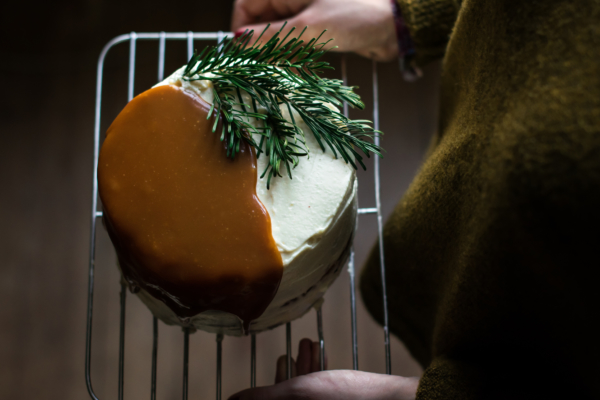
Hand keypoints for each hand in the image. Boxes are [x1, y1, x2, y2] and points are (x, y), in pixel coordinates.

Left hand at [228, 338, 418, 399]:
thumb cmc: (348, 398)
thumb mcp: (299, 393)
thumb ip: (263, 397)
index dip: (256, 396)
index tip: (258, 377)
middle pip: (287, 398)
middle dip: (286, 373)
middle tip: (286, 353)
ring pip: (305, 393)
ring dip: (303, 367)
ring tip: (307, 344)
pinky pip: (321, 391)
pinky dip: (317, 373)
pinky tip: (320, 353)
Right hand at [231, 0, 397, 60]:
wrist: (395, 25)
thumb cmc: (355, 16)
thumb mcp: (308, 27)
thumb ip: (270, 36)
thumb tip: (236, 42)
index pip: (246, 5)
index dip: (240, 29)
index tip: (242, 55)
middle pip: (260, 20)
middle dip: (258, 44)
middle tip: (261, 67)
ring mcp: (305, 11)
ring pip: (276, 33)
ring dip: (275, 52)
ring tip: (279, 70)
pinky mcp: (317, 26)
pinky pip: (294, 40)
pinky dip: (291, 55)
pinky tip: (295, 68)